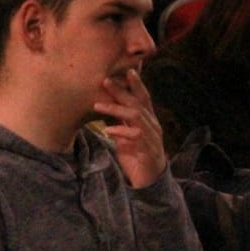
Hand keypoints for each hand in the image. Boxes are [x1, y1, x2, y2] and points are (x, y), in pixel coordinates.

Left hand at [93, 68, 166, 188]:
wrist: (149, 180)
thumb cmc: (136, 155)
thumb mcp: (125, 136)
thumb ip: (119, 123)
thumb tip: (104, 108)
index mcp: (147, 120)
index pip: (143, 98)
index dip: (136, 84)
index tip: (127, 70)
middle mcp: (151, 125)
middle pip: (137, 103)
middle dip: (121, 91)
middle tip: (105, 81)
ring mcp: (150, 137)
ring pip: (135, 117)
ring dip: (115, 110)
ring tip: (97, 106)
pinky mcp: (146, 150)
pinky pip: (134, 137)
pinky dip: (120, 132)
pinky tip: (108, 131)